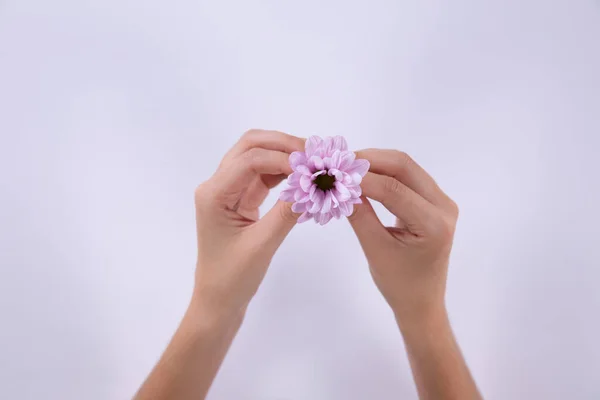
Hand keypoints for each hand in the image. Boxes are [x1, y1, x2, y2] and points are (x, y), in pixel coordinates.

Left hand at [192, 130, 303, 319]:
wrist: (219, 300)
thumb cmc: (233, 277)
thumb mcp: (262, 244)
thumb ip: (287, 212)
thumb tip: (314, 185)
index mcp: (213, 194)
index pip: (250, 160)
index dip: (283, 157)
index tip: (313, 166)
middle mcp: (217, 185)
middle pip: (250, 146)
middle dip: (283, 145)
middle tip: (315, 156)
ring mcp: (229, 190)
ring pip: (257, 156)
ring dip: (285, 155)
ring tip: (314, 163)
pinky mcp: (241, 198)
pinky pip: (263, 175)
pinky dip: (284, 172)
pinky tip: (304, 176)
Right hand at [348, 149, 458, 325]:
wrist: (421, 300)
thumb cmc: (399, 283)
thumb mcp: (375, 250)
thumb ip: (360, 215)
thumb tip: (340, 186)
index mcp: (434, 224)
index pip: (394, 189)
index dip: (363, 178)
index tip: (334, 174)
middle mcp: (444, 206)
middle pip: (405, 167)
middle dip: (370, 160)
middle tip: (339, 164)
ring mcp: (441, 201)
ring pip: (406, 167)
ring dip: (376, 163)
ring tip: (347, 169)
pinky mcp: (433, 201)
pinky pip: (407, 177)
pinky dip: (383, 173)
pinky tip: (362, 177)